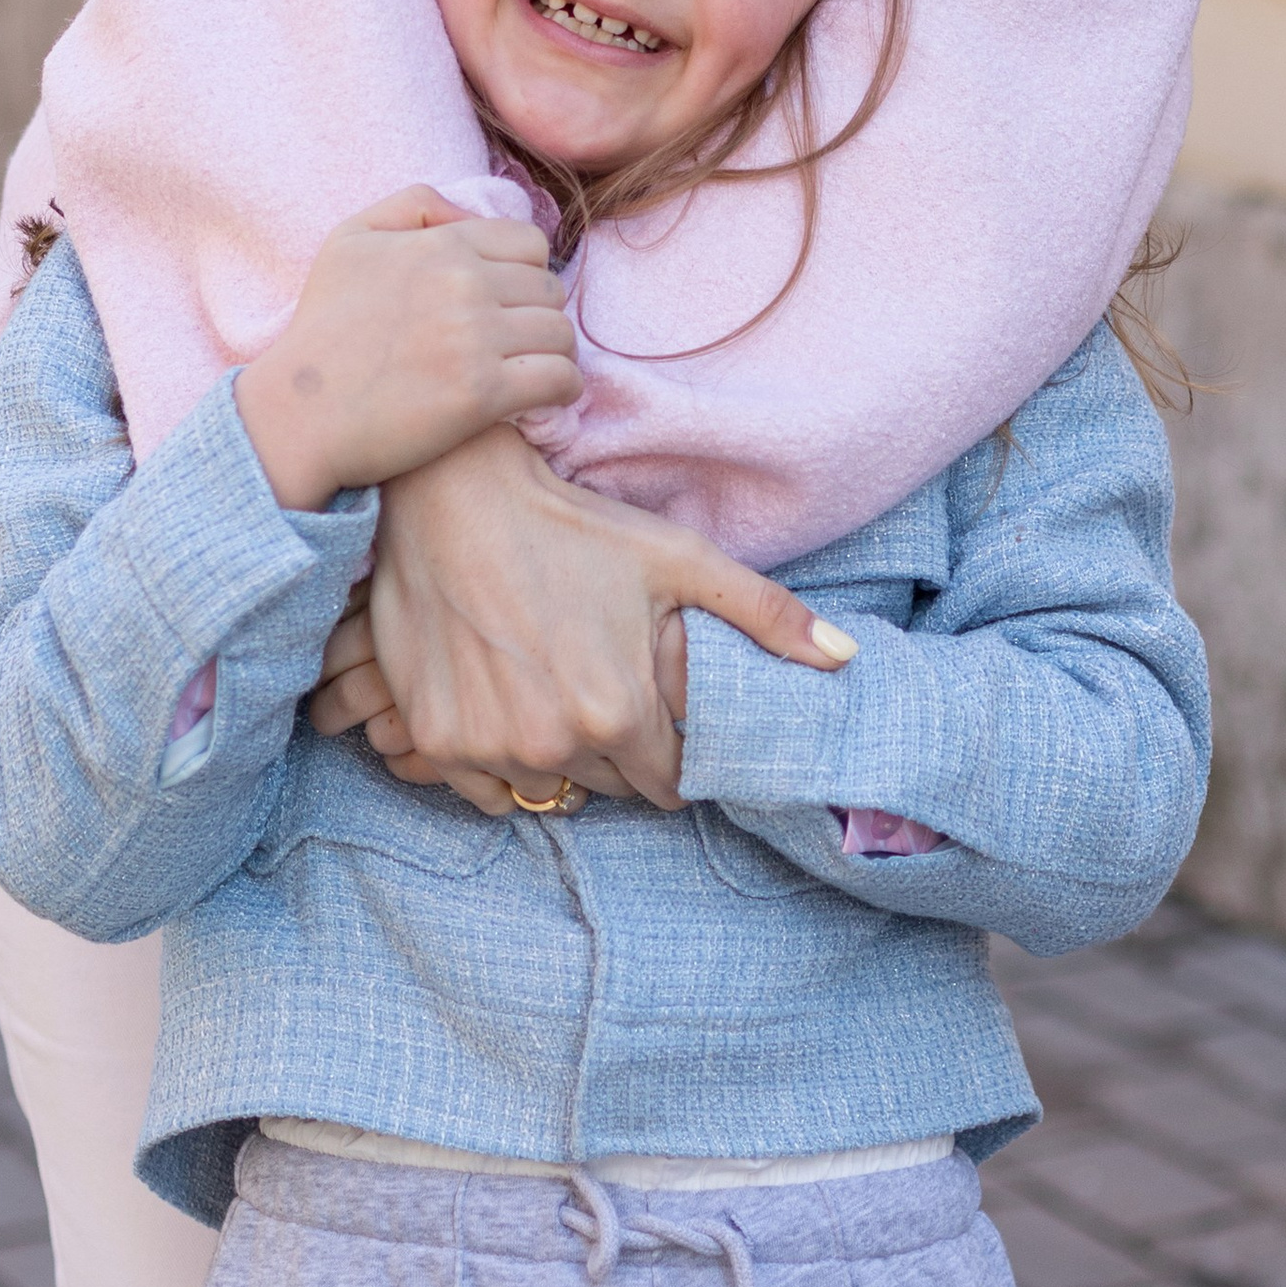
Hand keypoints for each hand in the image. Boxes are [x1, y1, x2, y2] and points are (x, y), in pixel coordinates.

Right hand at [233, 188, 576, 516]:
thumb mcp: (350, 239)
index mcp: (441, 245)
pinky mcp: (481, 394)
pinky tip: (546, 400)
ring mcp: (475, 338)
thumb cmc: (321, 328)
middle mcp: (464, 283)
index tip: (509, 303)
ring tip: (533, 370)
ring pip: (561, 333)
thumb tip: (466, 213)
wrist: (298, 412)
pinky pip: (560, 379)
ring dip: (555, 352)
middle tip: (519, 342)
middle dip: (539, 314)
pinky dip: (563, 389)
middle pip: (550, 289)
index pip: (530, 244)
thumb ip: (413, 205)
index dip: (525, 274)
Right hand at [334, 422, 853, 814]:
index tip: (654, 711)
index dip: (668, 751)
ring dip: (557, 756)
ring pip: (545, 788)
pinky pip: (483, 788)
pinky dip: (498, 759)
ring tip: (553, 687)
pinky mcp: (438, 740)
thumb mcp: (680, 559)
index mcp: (619, 715)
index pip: (665, 783)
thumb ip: (767, 617)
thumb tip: (847, 659)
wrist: (456, 498)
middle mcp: (553, 746)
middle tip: (601, 686)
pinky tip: (504, 699)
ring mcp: (489, 748)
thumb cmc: (575, 526)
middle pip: (606, 787)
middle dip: (615, 750)